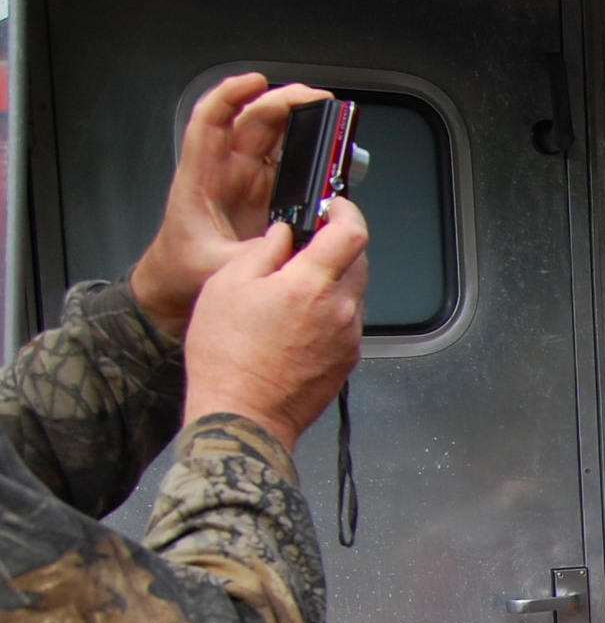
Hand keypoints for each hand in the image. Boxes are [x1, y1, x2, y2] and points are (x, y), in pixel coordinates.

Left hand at [132, 75, 335, 338]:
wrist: (173, 289)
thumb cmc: (182, 272)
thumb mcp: (219, 266)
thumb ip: (257, 255)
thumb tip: (295, 244)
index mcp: (202, 178)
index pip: (211, 121)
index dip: (231, 95)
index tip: (256, 82)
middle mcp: (224, 173)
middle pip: (251, 122)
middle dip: (282, 102)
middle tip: (315, 100)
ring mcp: (243, 182)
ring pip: (269, 137)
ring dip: (296, 121)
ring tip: (326, 116)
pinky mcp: (261, 196)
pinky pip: (284, 163)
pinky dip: (305, 152)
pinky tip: (326, 151)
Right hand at [181, 201, 368, 450]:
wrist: (244, 416)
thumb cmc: (228, 359)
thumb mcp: (227, 286)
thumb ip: (263, 251)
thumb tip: (283, 234)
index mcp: (311, 285)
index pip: (353, 232)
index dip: (346, 211)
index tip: (334, 206)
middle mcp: (340, 310)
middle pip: (358, 261)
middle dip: (335, 247)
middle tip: (303, 249)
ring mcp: (349, 337)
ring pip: (355, 292)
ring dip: (333, 281)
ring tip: (292, 292)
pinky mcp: (349, 359)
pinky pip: (348, 321)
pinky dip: (331, 311)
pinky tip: (298, 322)